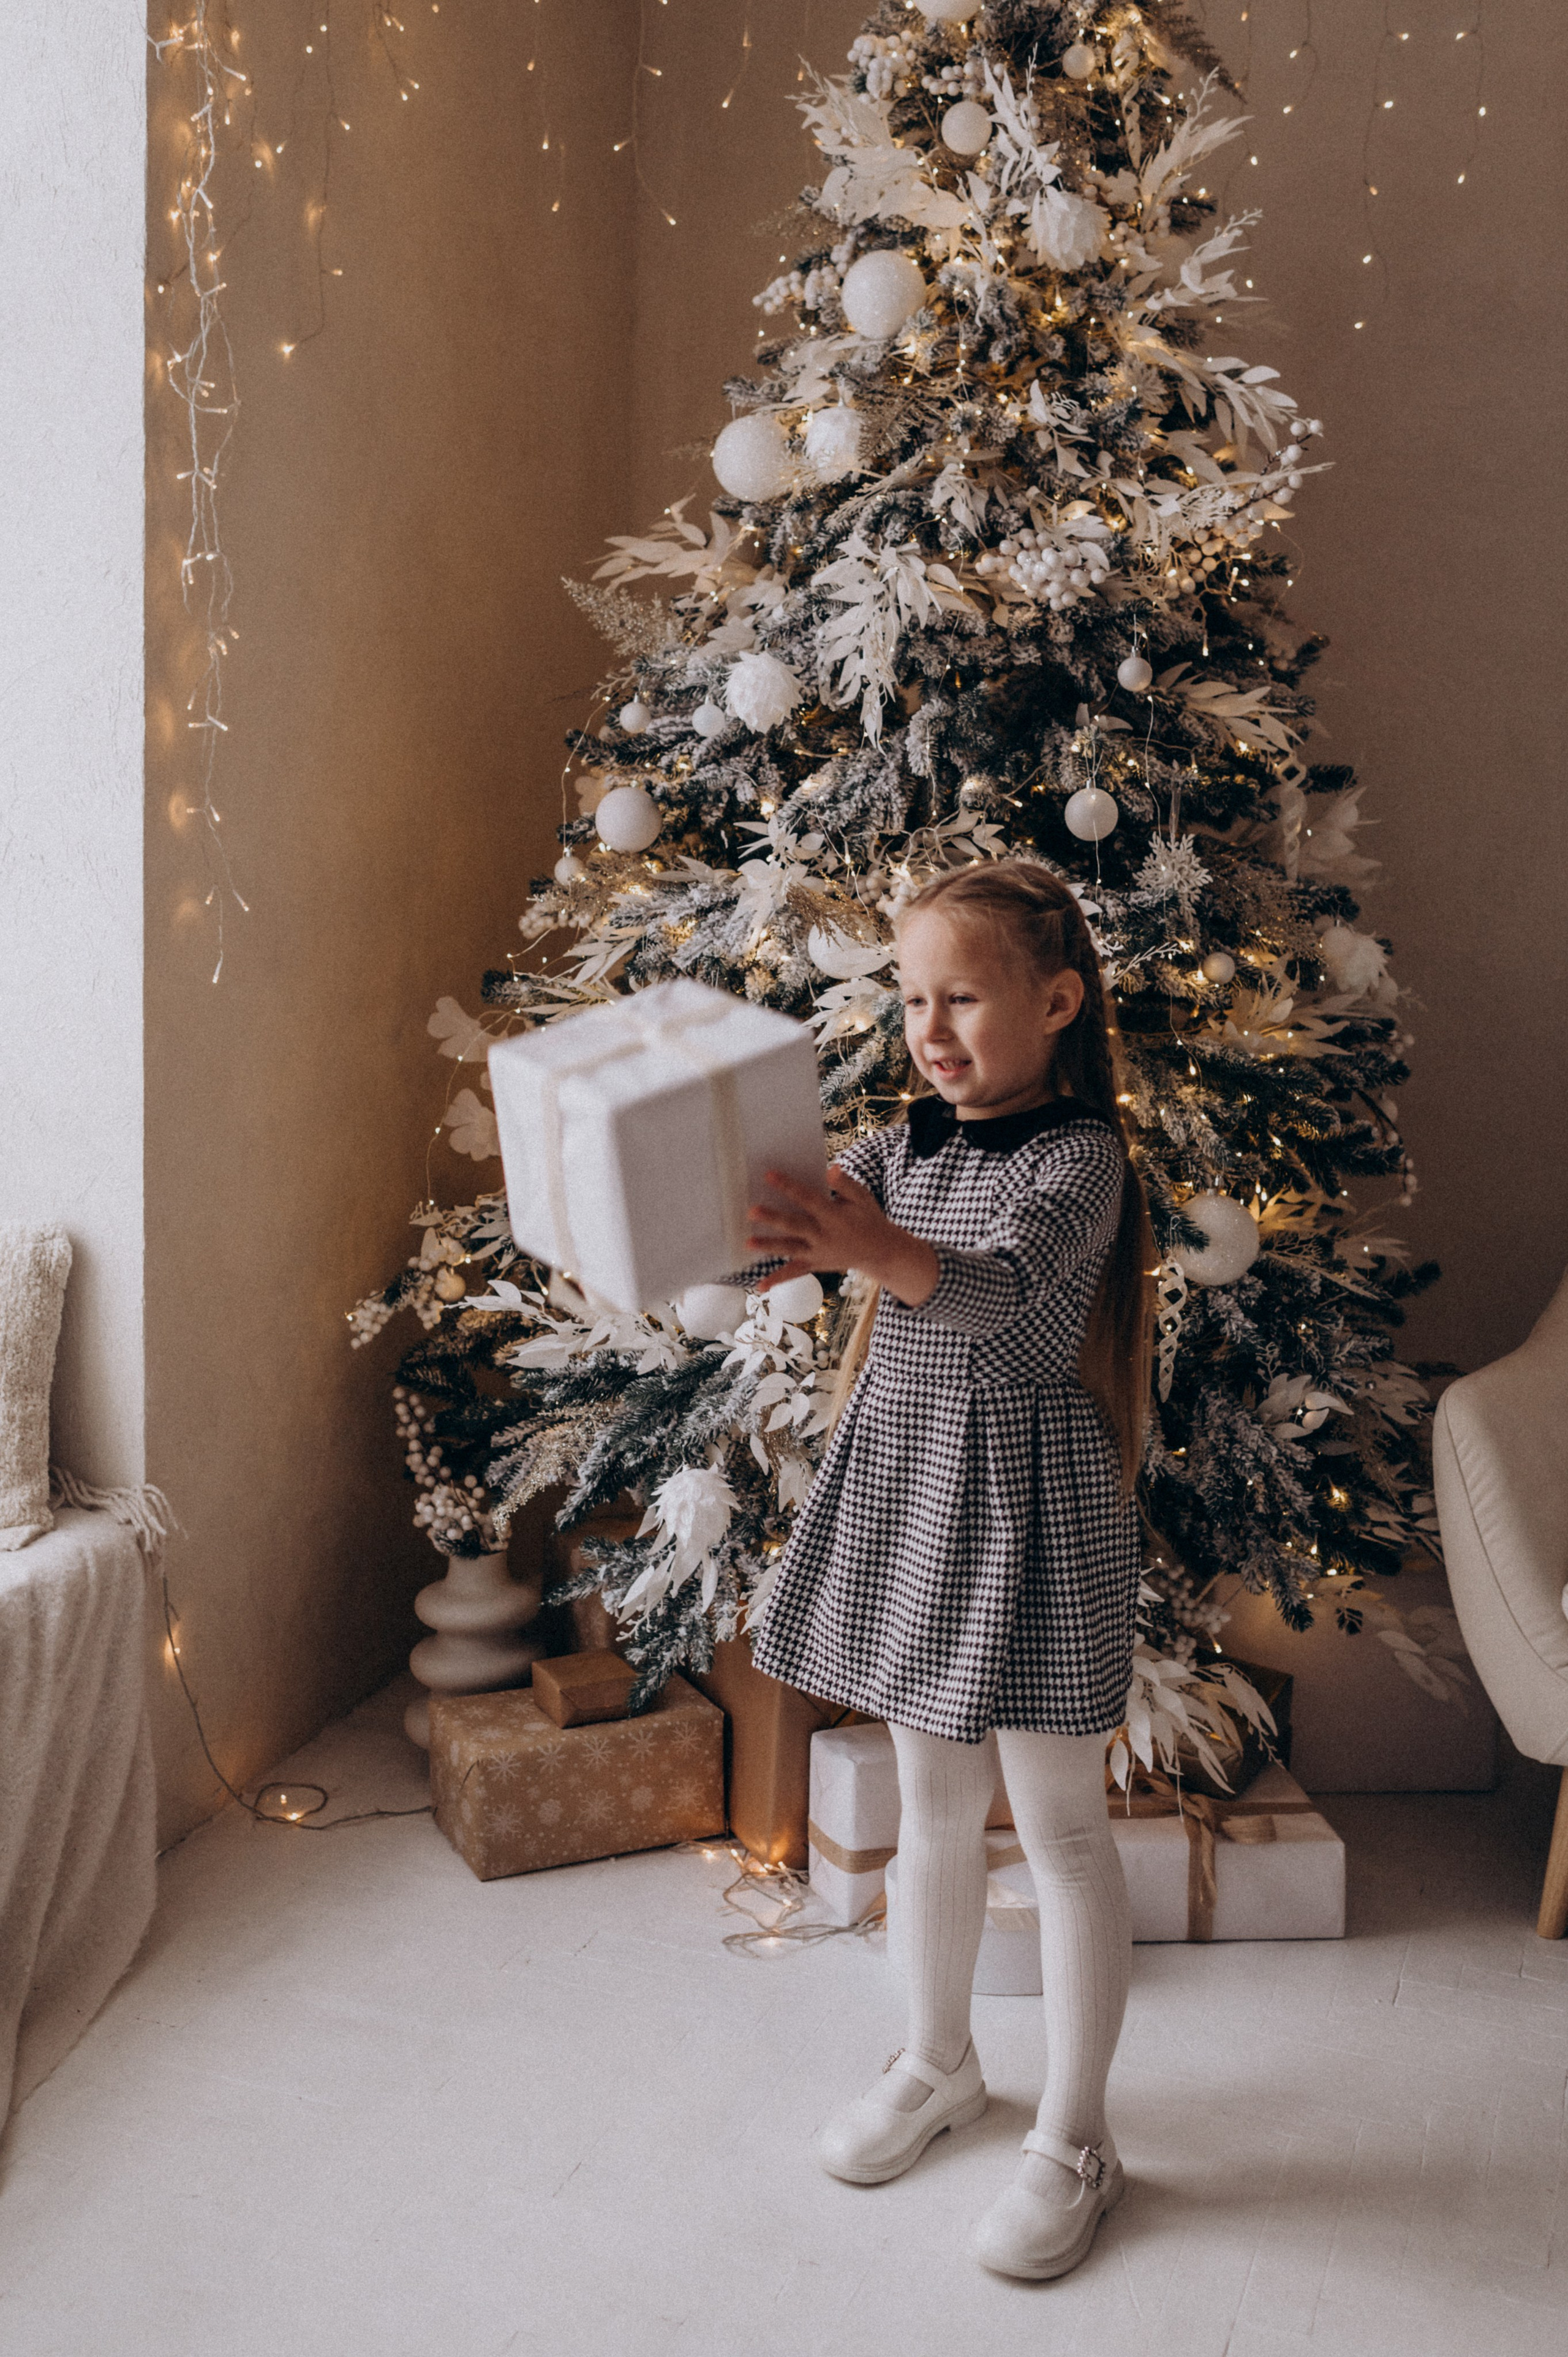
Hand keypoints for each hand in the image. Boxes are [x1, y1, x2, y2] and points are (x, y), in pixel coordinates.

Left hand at [746, 1166, 938, 1308]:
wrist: (881, 1252)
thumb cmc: (869, 1219)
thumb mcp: (862, 1198)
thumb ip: (845, 1184)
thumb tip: (831, 1169)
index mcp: (833, 1216)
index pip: (807, 1198)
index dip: (788, 1186)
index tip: (768, 1175)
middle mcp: (823, 1236)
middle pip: (794, 1225)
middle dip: (773, 1218)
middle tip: (751, 1211)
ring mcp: (818, 1253)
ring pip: (790, 1248)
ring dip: (769, 1246)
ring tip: (748, 1243)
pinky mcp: (815, 1265)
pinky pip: (794, 1273)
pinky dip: (777, 1279)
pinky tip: (760, 1285)